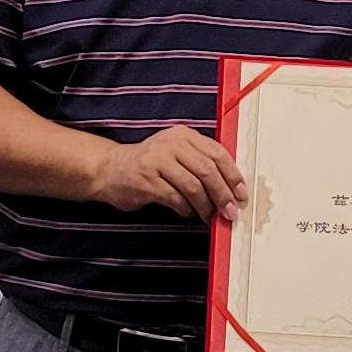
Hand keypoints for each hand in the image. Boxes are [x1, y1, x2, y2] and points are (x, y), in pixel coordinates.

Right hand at [89, 127, 244, 219]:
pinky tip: (187, 213)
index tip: (241, 193)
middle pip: (207, 170)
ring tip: (209, 216)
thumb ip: (201, 163)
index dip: (233, 175)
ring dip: (205, 206)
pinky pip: (175, 199)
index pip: (217, 153)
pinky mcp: (146, 180)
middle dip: (223, 194)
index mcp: (183, 135)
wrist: (110, 169)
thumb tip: (231, 188)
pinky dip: (186, 209)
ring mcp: (156, 161)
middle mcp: (170, 144)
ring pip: (193, 187)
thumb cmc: (150, 165)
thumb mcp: (176, 154)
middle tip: (230, 212)